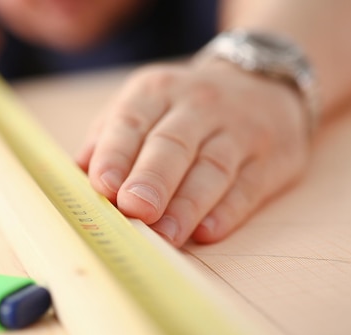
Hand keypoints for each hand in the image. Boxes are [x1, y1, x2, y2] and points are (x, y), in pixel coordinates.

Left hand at [77, 60, 310, 246]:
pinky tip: (209, 231)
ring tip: (166, 234)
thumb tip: (79, 172)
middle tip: (135, 210)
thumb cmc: (186, 107)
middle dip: (153, 179)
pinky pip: (248, 186)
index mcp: (158, 91)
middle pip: (174, 144)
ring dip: (188, 204)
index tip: (102, 186)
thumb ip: (111, 135)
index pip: (132, 121)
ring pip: (213, 167)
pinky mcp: (270, 158)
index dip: (116, 154)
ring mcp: (239, 131)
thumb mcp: (145, 102)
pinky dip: (229, 211)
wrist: (263, 84)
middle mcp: (200, 105)